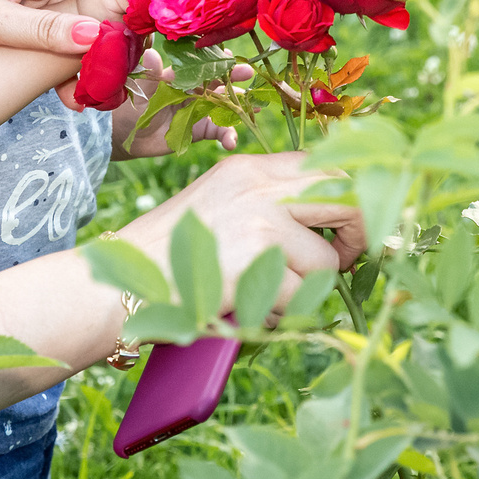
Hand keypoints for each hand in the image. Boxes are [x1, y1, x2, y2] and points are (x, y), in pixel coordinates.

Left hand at [113, 49, 248, 157]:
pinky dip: (228, 136)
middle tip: (248, 74)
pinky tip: (231, 143)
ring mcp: (201, 110)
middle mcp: (195, 90)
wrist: (128, 136)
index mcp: (182, 76)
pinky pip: (219, 131)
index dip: (217, 59)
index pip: (203, 64)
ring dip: (240, 106)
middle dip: (236, 77)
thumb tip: (151, 54)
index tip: (229, 54)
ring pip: (225, 106)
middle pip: (220, 81)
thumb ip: (151, 75)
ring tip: (254, 109)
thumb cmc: (132, 106)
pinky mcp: (201, 130)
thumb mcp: (142, 91)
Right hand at [115, 152, 365, 322]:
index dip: (353, 198)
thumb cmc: (170, 255)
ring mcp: (259, 220)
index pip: (328, 165)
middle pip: (348, 195)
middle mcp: (258, 185)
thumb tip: (339, 221)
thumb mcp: (222, 206)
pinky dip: (281, 313)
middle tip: (346, 259)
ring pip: (325, 263)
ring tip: (265, 294)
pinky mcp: (255, 261)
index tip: (352, 228)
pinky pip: (300, 298)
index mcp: (250, 168)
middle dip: (360, 232)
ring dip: (305, 290)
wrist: (117, 283)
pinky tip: (247, 307)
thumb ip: (271, 204)